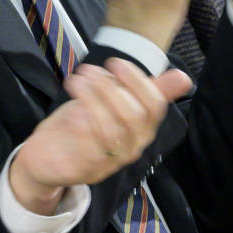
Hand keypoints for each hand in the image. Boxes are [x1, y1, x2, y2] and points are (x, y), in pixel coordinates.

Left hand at [7, 58, 194, 210]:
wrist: (49, 161)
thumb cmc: (83, 126)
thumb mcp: (113, 103)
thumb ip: (144, 90)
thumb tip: (184, 77)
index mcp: (143, 129)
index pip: (155, 105)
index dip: (137, 80)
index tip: (114, 62)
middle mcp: (132, 147)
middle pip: (134, 116)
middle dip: (111, 87)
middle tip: (88, 70)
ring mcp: (111, 161)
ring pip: (112, 129)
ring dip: (93, 99)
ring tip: (77, 80)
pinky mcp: (88, 169)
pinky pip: (89, 145)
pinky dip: (80, 119)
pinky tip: (71, 104)